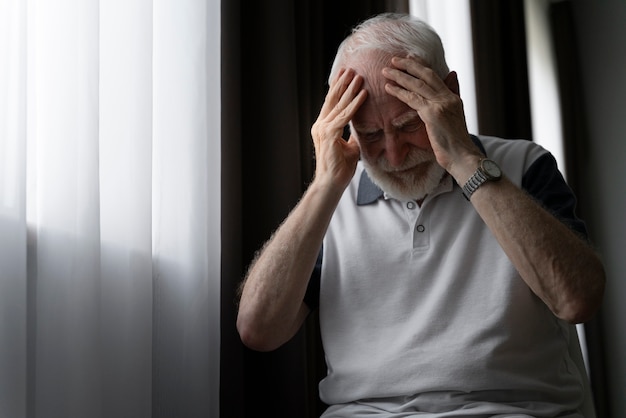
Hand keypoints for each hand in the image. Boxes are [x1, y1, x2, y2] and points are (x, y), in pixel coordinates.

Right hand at [311, 68, 366, 189]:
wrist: (331, 183)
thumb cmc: (340, 168)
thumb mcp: (349, 147)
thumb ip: (353, 135)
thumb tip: (362, 129)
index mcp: (323, 127)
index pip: (331, 104)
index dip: (338, 89)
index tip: (345, 76)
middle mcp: (320, 125)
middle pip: (332, 100)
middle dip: (342, 83)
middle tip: (350, 69)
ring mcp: (323, 129)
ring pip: (339, 105)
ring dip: (350, 89)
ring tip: (359, 76)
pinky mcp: (329, 134)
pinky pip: (345, 116)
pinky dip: (355, 104)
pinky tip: (363, 94)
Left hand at [382, 56, 480, 178]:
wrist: (462, 157)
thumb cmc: (455, 142)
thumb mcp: (455, 115)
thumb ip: (453, 94)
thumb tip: (453, 74)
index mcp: (453, 98)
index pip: (435, 76)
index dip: (420, 66)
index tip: (408, 58)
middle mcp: (448, 98)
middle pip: (426, 75)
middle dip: (409, 65)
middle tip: (394, 59)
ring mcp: (441, 104)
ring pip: (417, 85)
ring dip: (400, 76)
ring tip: (385, 70)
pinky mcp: (433, 114)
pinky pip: (412, 99)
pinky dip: (399, 92)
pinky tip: (388, 88)